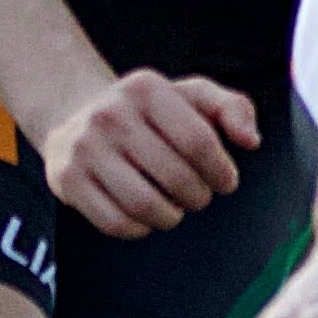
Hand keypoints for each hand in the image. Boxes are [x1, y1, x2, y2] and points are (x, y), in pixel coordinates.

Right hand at [42, 70, 259, 239]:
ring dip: (171, 217)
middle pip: (175, 177)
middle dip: (198, 196)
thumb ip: (232, 108)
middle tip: (199, 196)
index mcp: (145, 88)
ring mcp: (84, 148)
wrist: (75, 116)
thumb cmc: (148, 113)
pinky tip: (146, 217)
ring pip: (144, 205)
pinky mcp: (66, 179)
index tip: (226, 182)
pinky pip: (115, 223)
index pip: (198, 140)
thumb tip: (251, 141)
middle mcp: (110, 114)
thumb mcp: (189, 96)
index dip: (221, 171)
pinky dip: (140, 229)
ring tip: (174, 209)